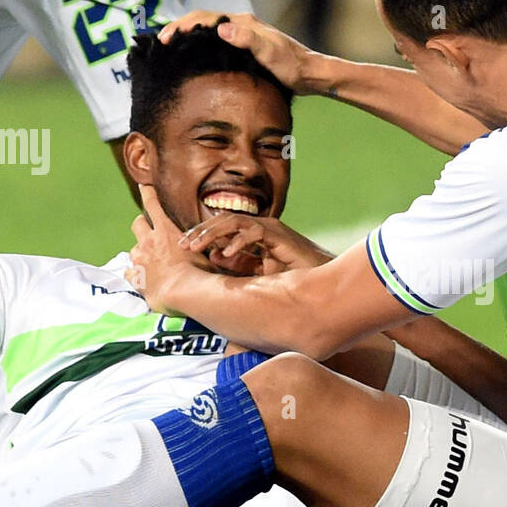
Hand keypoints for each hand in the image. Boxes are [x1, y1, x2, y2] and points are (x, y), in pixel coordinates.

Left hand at [127, 186, 209, 311]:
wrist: (183, 293)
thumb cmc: (199, 273)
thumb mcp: (205, 253)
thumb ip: (202, 246)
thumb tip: (213, 245)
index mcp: (165, 231)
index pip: (153, 205)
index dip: (148, 194)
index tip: (144, 187)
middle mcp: (148, 242)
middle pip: (137, 224)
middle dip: (142, 224)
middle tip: (148, 229)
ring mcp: (139, 260)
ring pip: (133, 249)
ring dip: (141, 252)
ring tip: (151, 261)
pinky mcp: (136, 278)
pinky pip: (130, 272)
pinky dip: (135, 273)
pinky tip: (144, 279)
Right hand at [157, 12, 324, 94]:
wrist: (310, 75)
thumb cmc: (292, 66)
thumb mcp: (270, 53)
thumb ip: (248, 39)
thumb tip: (222, 29)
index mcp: (243, 23)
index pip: (205, 18)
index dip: (183, 26)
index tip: (167, 39)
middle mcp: (241, 25)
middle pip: (203, 20)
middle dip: (180, 28)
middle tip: (161, 42)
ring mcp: (243, 35)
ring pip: (208, 30)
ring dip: (188, 34)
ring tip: (170, 47)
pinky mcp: (245, 47)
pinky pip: (216, 41)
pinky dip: (200, 43)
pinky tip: (194, 56)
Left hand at [180, 212, 333, 274]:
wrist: (324, 285)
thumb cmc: (295, 280)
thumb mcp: (258, 274)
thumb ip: (239, 264)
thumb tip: (214, 257)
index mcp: (255, 235)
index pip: (223, 229)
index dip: (203, 236)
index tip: (184, 247)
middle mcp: (261, 228)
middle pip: (224, 221)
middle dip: (201, 231)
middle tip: (182, 244)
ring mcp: (271, 229)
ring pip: (234, 222)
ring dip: (212, 233)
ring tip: (196, 246)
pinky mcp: (280, 235)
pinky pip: (253, 232)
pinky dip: (238, 241)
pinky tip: (226, 253)